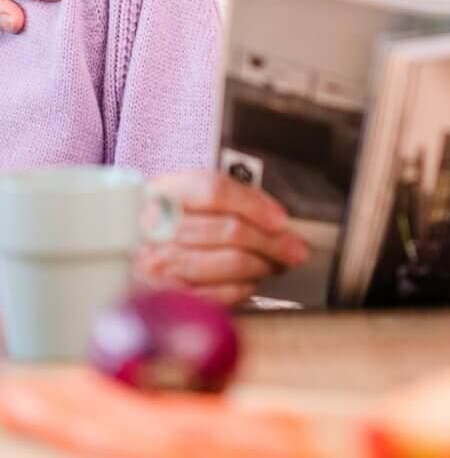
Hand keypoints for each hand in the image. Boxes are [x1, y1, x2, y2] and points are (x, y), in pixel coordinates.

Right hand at [135, 171, 309, 306]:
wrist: (113, 255)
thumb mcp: (180, 195)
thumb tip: (272, 215)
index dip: (255, 204)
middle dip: (272, 241)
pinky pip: (217, 294)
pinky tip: (250, 281)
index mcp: (163, 192)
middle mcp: (155, 228)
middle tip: (294, 247)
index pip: (215, 191)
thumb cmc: (159, 223)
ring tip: (276, 263)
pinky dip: (242, 288)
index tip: (281, 219)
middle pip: (230, 230)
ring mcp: (156, 266)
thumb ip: (222, 198)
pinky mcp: (163, 299)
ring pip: (229, 262)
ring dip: (263, 264)